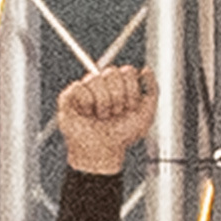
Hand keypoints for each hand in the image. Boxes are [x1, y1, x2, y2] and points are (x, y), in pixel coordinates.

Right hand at [53, 63, 149, 177]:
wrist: (104, 152)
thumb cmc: (122, 134)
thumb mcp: (146, 113)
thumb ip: (152, 89)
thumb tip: (146, 69)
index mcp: (120, 84)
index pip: (127, 71)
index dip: (132, 91)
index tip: (130, 108)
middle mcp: (102, 83)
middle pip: (111, 72)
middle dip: (117, 98)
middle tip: (115, 113)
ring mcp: (85, 88)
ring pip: (95, 79)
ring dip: (103, 104)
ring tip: (101, 115)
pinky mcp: (68, 96)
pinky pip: (78, 87)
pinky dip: (86, 104)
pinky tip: (87, 113)